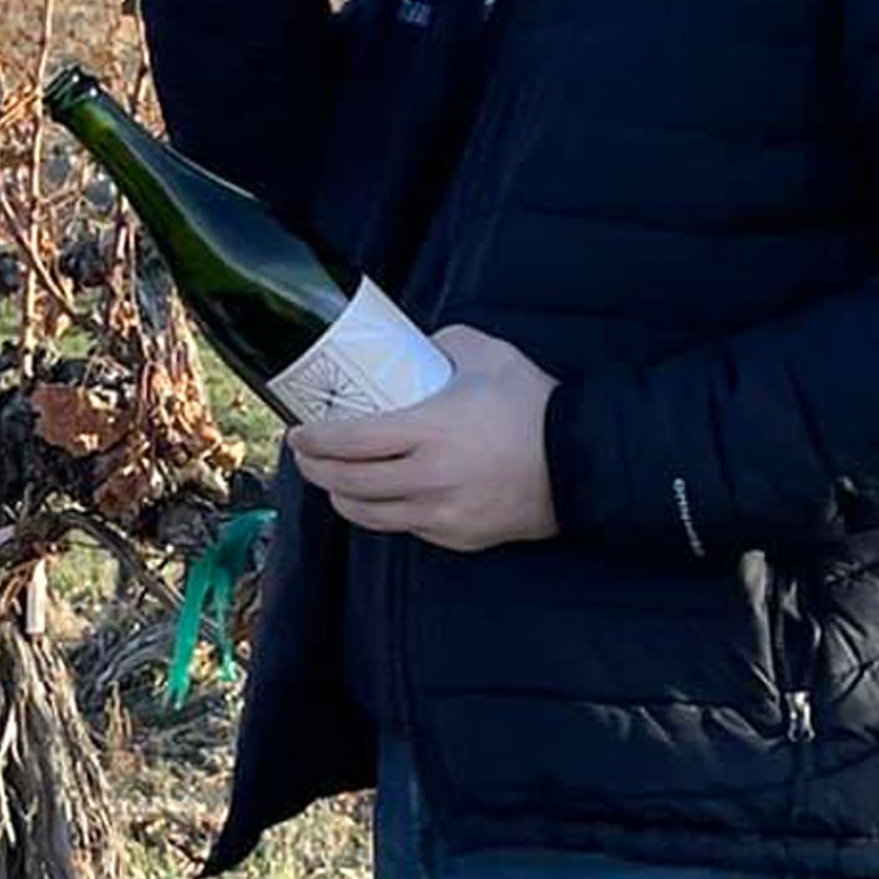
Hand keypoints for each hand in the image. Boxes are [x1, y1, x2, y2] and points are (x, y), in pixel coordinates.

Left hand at [286, 326, 559, 551]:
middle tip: (306, 457)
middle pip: (346, 484)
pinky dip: (385, 512)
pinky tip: (382, 496)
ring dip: (341, 498)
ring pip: (368, 516)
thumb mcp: (487, 354)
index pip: (348, 441)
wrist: (581, 462)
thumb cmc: (532, 405)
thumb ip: (442, 342)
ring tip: (335, 481)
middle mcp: (428, 478)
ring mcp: (441, 513)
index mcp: (429, 431)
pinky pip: (406, 527)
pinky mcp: (456, 536)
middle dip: (314, 472)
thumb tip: (414, 344)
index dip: (312, 441)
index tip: (298, 432)